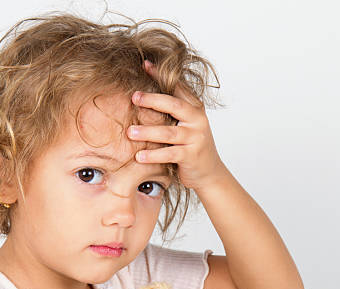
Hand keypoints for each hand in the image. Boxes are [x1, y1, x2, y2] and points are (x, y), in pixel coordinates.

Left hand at [128, 60, 226, 190]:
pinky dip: (154, 155)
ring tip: (130, 132)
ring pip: (169, 132)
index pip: (177, 87)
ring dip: (148, 132)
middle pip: (174, 105)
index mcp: (194, 108)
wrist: (209, 171)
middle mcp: (197, 120)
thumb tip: (142, 95)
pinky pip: (170, 154)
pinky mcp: (191, 156)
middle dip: (152, 100)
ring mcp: (195, 138)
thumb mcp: (185, 123)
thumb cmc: (191, 145)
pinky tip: (139, 156)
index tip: (145, 65)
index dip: (162, 75)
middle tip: (134, 97)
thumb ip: (171, 110)